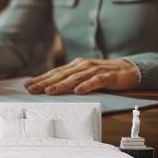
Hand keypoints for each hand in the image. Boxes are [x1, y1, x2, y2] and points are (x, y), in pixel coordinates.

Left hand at [25, 58, 139, 94]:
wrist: (129, 69)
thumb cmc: (102, 74)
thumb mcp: (83, 76)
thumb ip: (69, 80)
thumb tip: (49, 88)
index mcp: (75, 66)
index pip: (55, 73)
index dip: (41, 79)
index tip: (27, 85)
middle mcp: (82, 66)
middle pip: (61, 75)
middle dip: (45, 82)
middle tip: (32, 89)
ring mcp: (95, 70)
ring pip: (76, 78)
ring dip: (62, 84)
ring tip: (50, 91)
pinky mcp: (108, 76)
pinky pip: (96, 81)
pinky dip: (87, 85)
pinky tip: (79, 90)